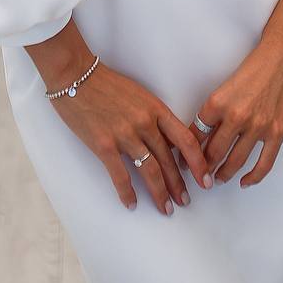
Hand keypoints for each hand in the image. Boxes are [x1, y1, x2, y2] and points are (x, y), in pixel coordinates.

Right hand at [48, 61, 213, 214]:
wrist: (77, 75)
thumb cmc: (108, 84)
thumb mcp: (140, 96)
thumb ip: (154, 118)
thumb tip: (168, 144)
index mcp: (156, 109)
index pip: (186, 139)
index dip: (198, 162)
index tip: (204, 178)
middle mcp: (144, 123)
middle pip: (169, 160)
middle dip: (179, 185)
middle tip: (185, 201)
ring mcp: (124, 134)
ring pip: (150, 171)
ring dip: (160, 193)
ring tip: (166, 208)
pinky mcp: (104, 145)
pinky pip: (121, 175)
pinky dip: (127, 193)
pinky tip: (131, 204)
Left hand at [188, 31, 282, 187]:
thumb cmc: (259, 61)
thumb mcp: (229, 82)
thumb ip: (219, 106)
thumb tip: (207, 126)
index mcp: (218, 101)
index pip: (195, 134)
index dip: (187, 150)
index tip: (183, 159)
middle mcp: (236, 117)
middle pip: (213, 152)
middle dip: (202, 168)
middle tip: (197, 175)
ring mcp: (258, 127)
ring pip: (235, 161)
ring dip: (224, 174)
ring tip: (217, 179)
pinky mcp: (277, 132)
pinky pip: (263, 164)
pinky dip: (253, 177)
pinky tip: (244, 182)